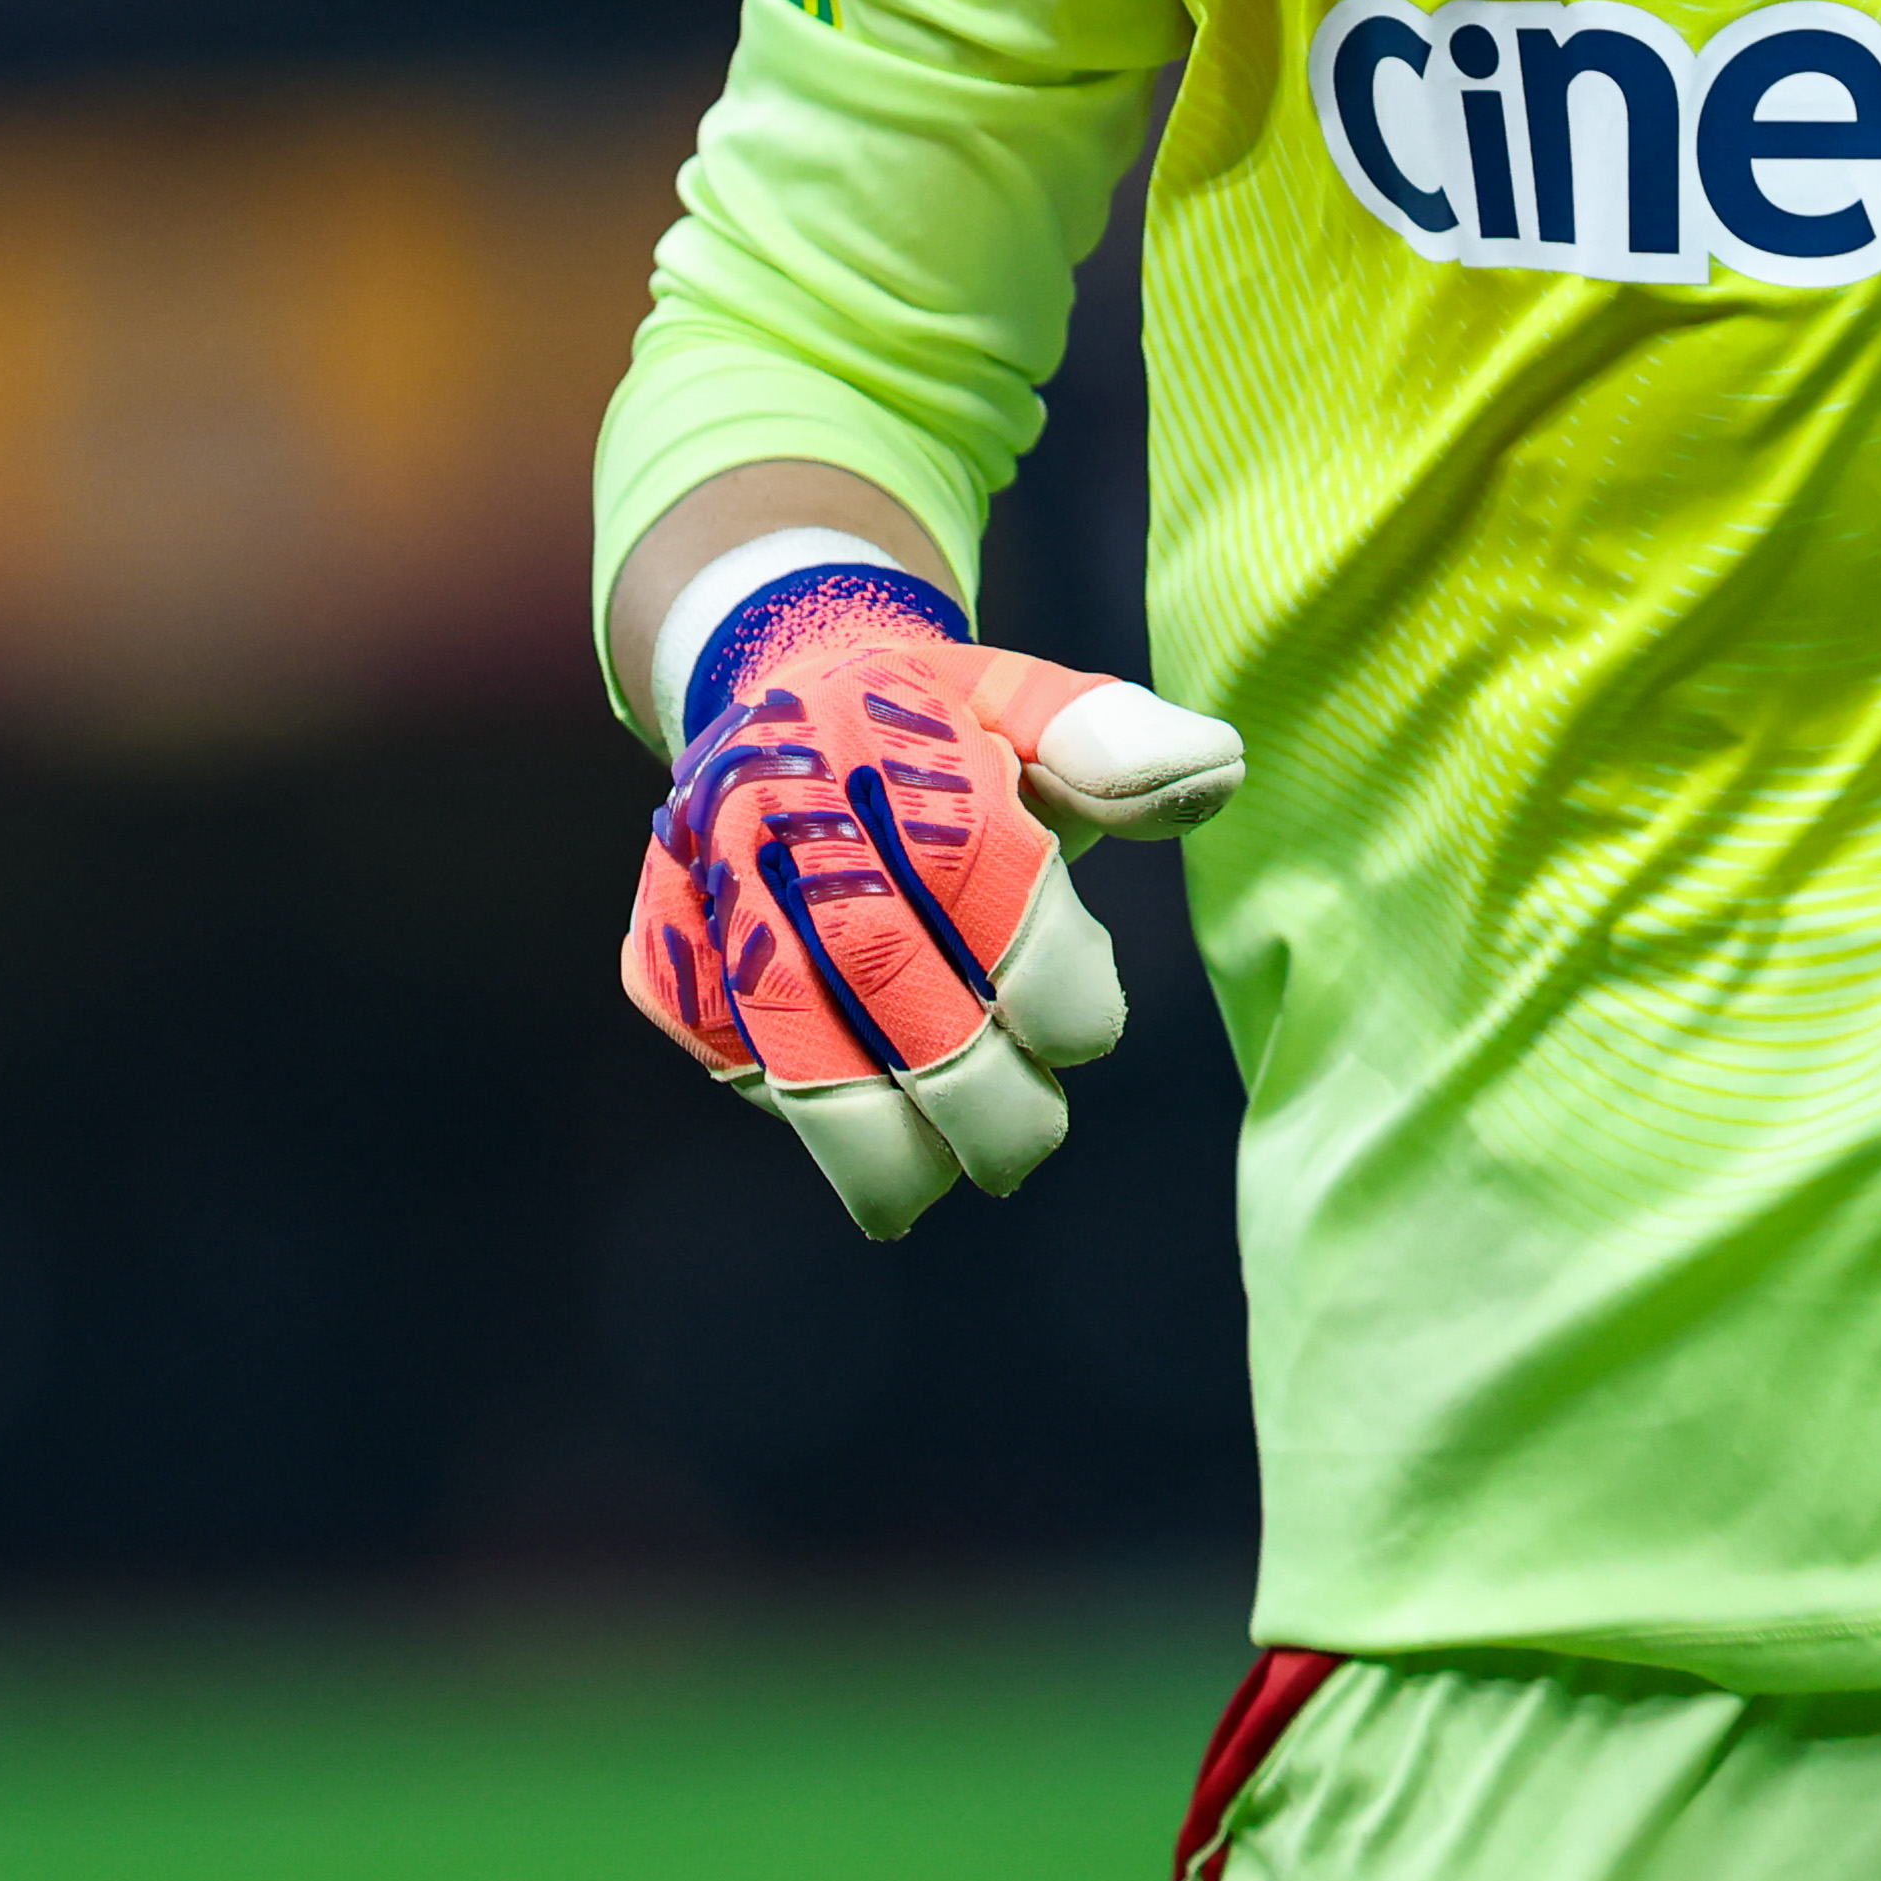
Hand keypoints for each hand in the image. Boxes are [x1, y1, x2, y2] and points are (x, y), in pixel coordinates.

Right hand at [621, 570, 1245, 1238]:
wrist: (772, 686)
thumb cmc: (934, 725)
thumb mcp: (1027, 704)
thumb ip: (1114, 742)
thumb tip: (1219, 767)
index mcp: (904, 744)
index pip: (979, 875)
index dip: (1045, 979)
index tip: (1080, 1041)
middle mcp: (799, 807)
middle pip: (883, 965)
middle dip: (965, 1089)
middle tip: (1023, 1151)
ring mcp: (716, 879)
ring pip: (781, 1027)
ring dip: (859, 1136)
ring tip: (924, 1194)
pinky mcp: (662, 943)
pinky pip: (719, 1046)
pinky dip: (786, 1105)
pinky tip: (855, 1129)